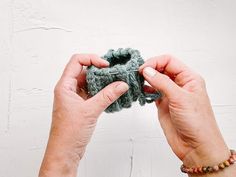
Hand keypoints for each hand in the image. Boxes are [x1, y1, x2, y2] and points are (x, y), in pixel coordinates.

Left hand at [39, 54, 128, 176]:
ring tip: (116, 82)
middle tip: (114, 73)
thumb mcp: (90, 111)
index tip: (105, 65)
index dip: (92, 59)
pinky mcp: (82, 106)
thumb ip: (107, 96)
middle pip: (85, 71)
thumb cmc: (68, 133)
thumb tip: (121, 84)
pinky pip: (93, 93)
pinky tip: (112, 93)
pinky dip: (103, 92)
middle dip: (100, 70)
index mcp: (64, 86)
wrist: (65, 152)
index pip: (76, 62)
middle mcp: (69, 90)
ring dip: (103, 82)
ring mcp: (76, 98)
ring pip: (90, 83)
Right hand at [140, 55, 234, 175]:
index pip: (169, 61)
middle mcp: (180, 84)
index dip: (155, 62)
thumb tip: (148, 70)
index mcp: (189, 78)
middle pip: (162, 68)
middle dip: (150, 69)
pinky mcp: (163, 104)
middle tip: (138, 74)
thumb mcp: (180, 98)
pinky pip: (152, 92)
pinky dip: (145, 89)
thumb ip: (162, 82)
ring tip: (137, 81)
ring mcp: (171, 94)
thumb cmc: (198, 123)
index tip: (144, 68)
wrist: (196, 146)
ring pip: (156, 80)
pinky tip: (140, 90)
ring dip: (146, 79)